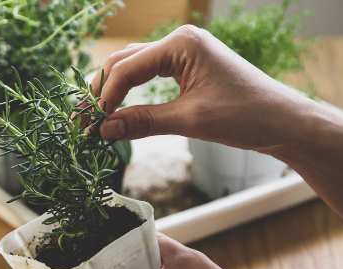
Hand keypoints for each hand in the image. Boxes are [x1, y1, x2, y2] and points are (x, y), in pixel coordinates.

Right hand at [92, 24, 342, 215]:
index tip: (89, 124)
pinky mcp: (187, 67)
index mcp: (181, 44)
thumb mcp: (190, 120)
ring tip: (94, 117)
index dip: (104, 98)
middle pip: (124, 63)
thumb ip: (143, 122)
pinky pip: (148, 77)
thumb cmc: (245, 116)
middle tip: (81, 120)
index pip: (127, 69)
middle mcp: (179, 42)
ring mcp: (183, 53)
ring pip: (133, 68)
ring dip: (112, 92)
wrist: (284, 121)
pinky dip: (130, 94)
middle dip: (101, 91)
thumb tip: (103, 130)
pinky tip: (118, 111)